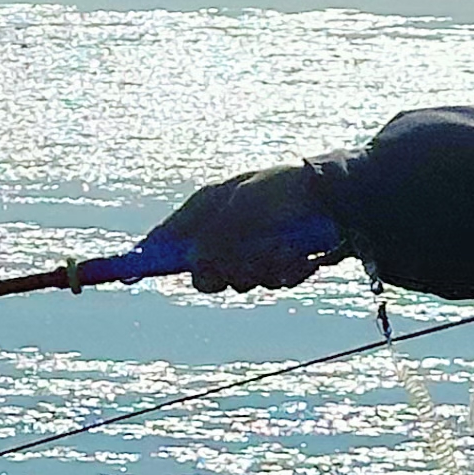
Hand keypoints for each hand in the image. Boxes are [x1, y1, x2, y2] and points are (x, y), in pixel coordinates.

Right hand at [152, 166, 347, 292]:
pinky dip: (285, 273)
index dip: (150, 255)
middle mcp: (226, 228)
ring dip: (262, 272)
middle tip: (241, 266)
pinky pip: (270, 282)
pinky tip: (301, 255)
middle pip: (202, 271)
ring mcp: (251, 247)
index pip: (167, 236)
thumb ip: (217, 238)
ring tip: (285, 250)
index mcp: (210, 206)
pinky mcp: (277, 262)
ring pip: (239, 281)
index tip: (131, 272)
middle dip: (223, 273)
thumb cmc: (289, 192)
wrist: (343, 197)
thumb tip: (195, 265)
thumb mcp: (246, 208)